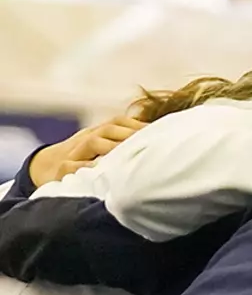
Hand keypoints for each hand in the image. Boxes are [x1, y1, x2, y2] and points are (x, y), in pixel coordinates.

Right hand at [30, 116, 145, 186]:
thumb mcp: (102, 152)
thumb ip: (122, 147)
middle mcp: (87, 138)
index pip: (119, 123)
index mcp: (99, 134)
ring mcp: (73, 152)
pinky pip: (73, 165)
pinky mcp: (62, 169)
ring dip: (112, 146)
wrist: (46, 169)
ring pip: (93, 142)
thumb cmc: (83, 162)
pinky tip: (101, 171)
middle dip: (131, 133)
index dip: (139, 125)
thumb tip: (155, 146)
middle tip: (153, 141)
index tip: (162, 130)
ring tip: (131, 154)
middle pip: (109, 129)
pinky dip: (87, 167)